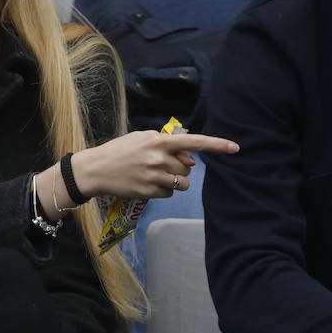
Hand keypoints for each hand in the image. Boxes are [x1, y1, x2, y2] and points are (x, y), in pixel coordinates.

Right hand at [69, 130, 238, 200]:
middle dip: (181, 168)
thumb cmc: (121, 150)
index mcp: (158, 141)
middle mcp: (159, 159)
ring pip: (182, 184)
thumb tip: (190, 159)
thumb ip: (167, 144)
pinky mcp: (149, 192)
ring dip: (175, 181)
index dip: (216, 144)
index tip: (235, 148)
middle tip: (163, 165)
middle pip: (188, 168)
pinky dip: (163, 191)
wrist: (96, 169)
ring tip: (156, 176)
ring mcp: (154, 177)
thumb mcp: (142, 138)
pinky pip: (170, 194)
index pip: (194, 142)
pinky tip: (148, 184)